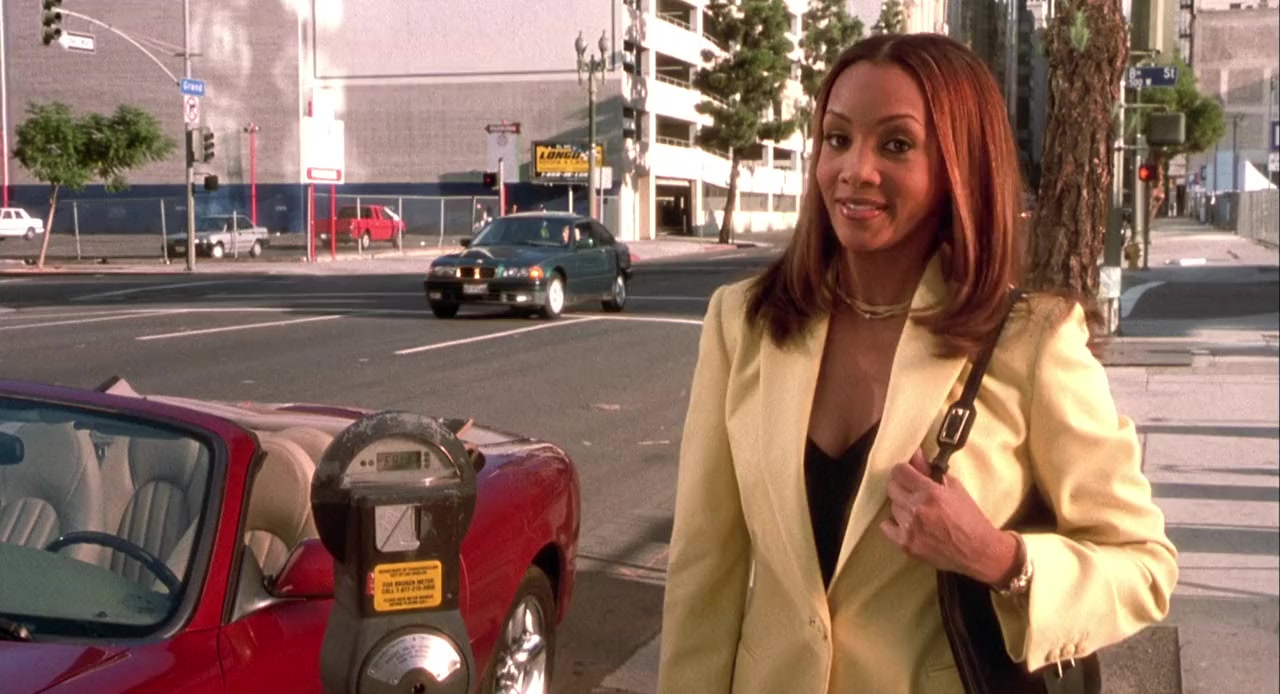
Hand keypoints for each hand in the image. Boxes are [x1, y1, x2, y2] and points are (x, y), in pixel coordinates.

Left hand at [880, 450, 1019, 585]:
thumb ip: (930, 471)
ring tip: (917, 511)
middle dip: (902, 486)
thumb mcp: (955, 488)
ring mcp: (909, 528)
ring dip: (902, 506)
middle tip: (914, 493)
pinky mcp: (906, 545)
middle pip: (892, 488)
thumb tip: (915, 454)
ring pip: (892, 507)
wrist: (979, 551)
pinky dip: (895, 524)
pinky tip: (908, 524)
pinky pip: (886, 527)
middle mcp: (916, 508)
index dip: (904, 470)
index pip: (899, 471)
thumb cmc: (970, 518)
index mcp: (930, 492)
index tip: (909, 474)